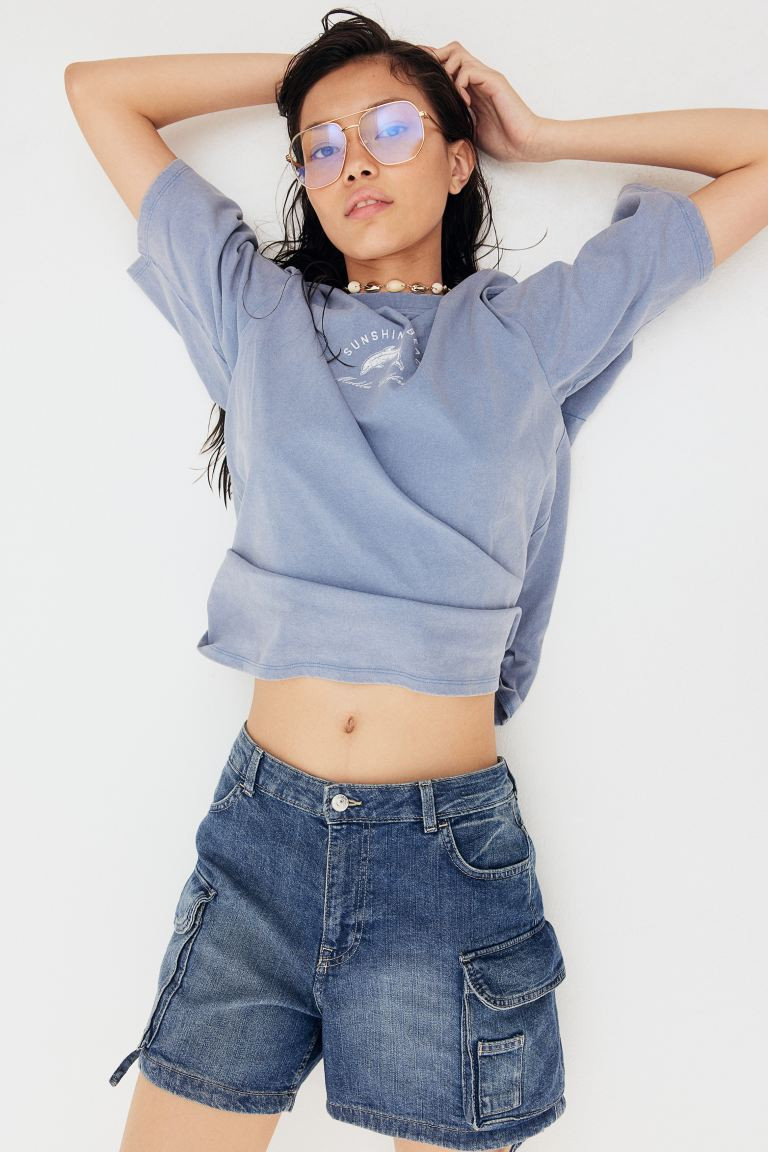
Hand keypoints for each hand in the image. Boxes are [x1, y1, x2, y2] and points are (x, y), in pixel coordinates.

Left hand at [419, 41, 540, 162]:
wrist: (525, 143)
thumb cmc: (503, 140)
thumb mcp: (469, 129)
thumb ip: (454, 118)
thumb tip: (432, 122)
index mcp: (472, 88)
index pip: (448, 64)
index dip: (434, 69)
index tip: (422, 86)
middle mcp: (479, 78)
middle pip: (450, 50)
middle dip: (436, 64)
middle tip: (434, 88)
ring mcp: (486, 77)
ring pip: (456, 54)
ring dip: (447, 74)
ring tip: (452, 98)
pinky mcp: (493, 81)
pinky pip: (468, 70)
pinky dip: (460, 85)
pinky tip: (465, 103)